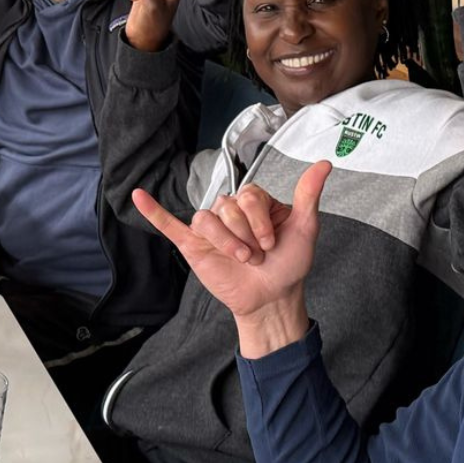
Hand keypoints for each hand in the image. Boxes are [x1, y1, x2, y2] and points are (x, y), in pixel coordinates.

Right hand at [132, 163, 330, 357]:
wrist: (272, 297)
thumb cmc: (288, 264)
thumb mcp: (304, 227)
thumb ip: (308, 194)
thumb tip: (324, 165)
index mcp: (253, 202)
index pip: (248, 196)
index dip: (260, 221)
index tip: (272, 243)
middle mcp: (229, 211)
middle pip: (227, 206)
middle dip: (245, 235)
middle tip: (256, 255)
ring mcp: (210, 228)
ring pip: (207, 218)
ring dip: (226, 241)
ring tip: (240, 259)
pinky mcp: (193, 245)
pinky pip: (169, 225)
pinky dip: (153, 211)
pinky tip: (139, 196)